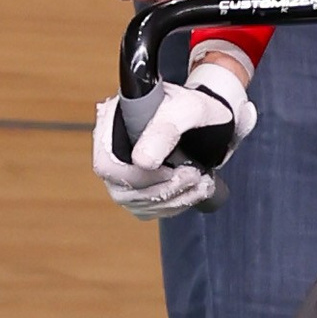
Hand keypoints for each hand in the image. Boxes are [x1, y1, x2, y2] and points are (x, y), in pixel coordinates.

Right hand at [92, 47, 255, 216]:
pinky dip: (175, 204)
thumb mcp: (188, 110)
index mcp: (114, 122)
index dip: (133, 177)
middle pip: (121, 189)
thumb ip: (165, 130)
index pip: (106, 164)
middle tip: (194, 177)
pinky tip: (196, 191)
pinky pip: (149, 208)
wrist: (210, 119)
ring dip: (174, 199)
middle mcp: (113, 147)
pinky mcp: (139, 187)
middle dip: (163, 190)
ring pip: (137, 203)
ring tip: (203, 183)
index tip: (170, 171)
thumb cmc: (196, 109)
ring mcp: (123, 170)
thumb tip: (142, 161)